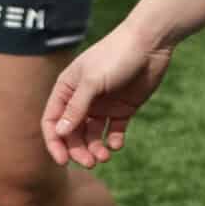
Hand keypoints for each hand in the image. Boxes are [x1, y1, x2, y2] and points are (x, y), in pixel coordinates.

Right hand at [42, 24, 174, 166]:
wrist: (151, 43)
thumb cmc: (116, 55)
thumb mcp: (93, 81)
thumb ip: (77, 107)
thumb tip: (60, 132)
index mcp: (67, 89)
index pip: (53, 121)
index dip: (55, 142)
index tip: (63, 160)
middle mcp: (82, 99)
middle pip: (73, 133)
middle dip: (78, 150)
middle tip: (91, 162)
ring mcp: (103, 104)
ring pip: (93, 135)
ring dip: (95, 148)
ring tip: (105, 156)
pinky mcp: (123, 108)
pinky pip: (114, 130)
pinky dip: (114, 141)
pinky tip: (117, 144)